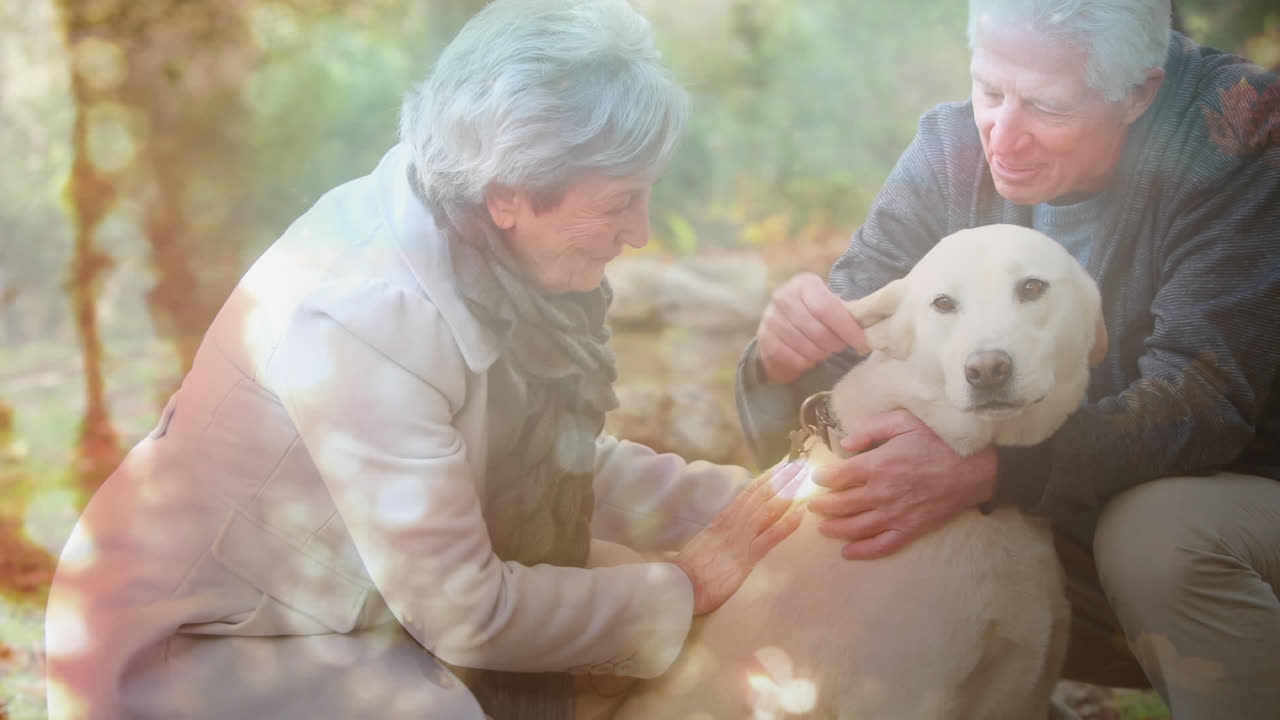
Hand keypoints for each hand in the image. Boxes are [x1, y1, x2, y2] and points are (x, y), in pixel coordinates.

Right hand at [671, 461, 806, 614]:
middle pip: (760, 495)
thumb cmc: (689, 571)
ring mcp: (740, 538)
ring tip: (803, 477)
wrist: (679, 586)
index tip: (781, 466)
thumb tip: (727, 528)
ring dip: (787, 492)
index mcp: (721, 520)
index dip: (765, 478)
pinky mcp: (745, 557)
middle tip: (799, 462)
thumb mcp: (704, 544)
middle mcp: (732, 523)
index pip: (747, 493)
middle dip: (780, 478)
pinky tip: (801, 513)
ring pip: (767, 509)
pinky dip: (787, 523)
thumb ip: (718, 534)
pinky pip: (770, 537)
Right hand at [756, 272, 869, 384]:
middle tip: (840, 347)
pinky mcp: (763, 337)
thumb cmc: (816, 312)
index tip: (861, 343)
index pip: (826, 308)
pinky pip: (788, 356)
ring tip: (825, 351)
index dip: (846, 328)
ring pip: (804, 346)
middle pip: (817, 330)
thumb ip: (848, 311)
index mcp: (804, 283)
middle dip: (834, 344)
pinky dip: (804, 362)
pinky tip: (810, 359)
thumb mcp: (831, 304)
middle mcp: (783, 296)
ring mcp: (770, 317)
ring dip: (820, 354)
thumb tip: (873, 321)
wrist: (783, 320)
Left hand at [806, 409, 996, 559]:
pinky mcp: (911, 529)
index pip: (839, 476)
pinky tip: (848, 552)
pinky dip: (863, 551)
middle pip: (843, 504)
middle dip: (823, 505)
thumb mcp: (904, 421)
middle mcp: (882, 493)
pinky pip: (882, 545)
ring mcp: (896, 514)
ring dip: (836, 529)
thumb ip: (871, 428)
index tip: (816, 478)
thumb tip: (846, 443)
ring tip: (823, 527)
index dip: (823, 478)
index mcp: (878, 465)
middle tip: (813, 505)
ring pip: (856, 527)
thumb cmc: (939, 441)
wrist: (974, 469)